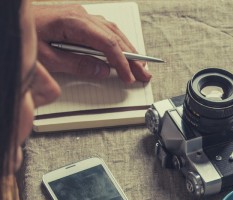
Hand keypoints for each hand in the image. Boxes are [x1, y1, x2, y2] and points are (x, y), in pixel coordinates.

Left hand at [33, 4, 150, 82]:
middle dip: (132, 57)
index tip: (129, 76)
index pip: (107, 43)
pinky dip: (118, 43)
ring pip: (113, 32)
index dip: (122, 62)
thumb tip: (102, 70)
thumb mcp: (48, 58)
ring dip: (128, 49)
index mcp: (73, 22)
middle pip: (115, 36)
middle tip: (144, 75)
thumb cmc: (24, 37)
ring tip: (140, 66)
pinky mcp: (78, 20)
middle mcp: (80, 15)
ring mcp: (80, 16)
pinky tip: (125, 52)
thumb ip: (77, 65)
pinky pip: (105, 30)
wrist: (9, 22)